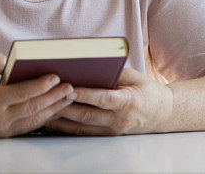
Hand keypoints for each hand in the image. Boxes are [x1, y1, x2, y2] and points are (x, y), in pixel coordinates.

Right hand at [0, 54, 76, 137]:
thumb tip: (13, 61)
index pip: (21, 94)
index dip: (40, 85)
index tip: (55, 76)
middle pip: (32, 107)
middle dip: (53, 97)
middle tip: (70, 86)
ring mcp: (2, 129)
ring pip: (34, 120)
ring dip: (53, 108)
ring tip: (69, 97)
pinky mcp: (4, 134)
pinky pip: (29, 126)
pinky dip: (45, 118)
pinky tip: (56, 109)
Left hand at [43, 67, 171, 135]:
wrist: (162, 114)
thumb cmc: (145, 90)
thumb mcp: (133, 77)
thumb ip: (111, 74)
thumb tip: (85, 68)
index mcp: (128, 102)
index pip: (103, 98)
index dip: (85, 94)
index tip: (68, 88)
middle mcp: (120, 120)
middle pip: (88, 115)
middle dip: (66, 107)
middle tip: (47, 98)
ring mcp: (113, 131)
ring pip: (82, 128)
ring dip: (62, 120)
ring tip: (43, 111)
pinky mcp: (108, 136)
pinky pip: (84, 133)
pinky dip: (67, 128)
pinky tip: (53, 121)